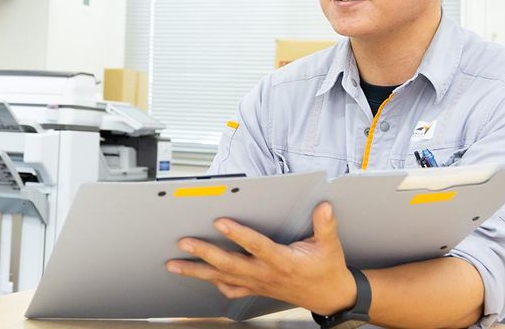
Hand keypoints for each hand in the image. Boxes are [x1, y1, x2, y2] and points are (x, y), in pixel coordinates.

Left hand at [166, 202, 356, 314]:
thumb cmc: (326, 270)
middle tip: (184, 243)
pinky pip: (230, 288)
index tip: (220, 222)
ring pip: (222, 278)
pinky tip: (200, 276)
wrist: (330, 297)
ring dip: (196, 271)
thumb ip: (325, 225)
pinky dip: (213, 282)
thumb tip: (324, 207)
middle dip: (204, 253)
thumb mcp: (330, 246)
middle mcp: (265, 274)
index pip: (256, 246)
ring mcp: (258, 283)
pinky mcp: (255, 288)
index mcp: (282, 261)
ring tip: (174, 265)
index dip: (238, 235)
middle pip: (229, 264)